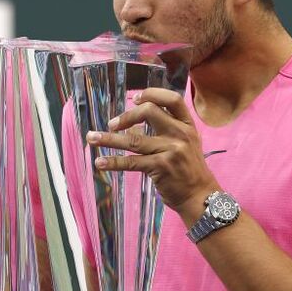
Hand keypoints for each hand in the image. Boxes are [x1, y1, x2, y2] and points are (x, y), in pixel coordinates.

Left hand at [85, 88, 218, 219]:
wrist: (200, 196)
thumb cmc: (189, 169)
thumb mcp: (186, 143)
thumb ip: (165, 130)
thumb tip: (132, 124)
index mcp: (187, 125)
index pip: (172, 99)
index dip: (152, 94)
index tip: (134, 98)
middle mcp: (180, 134)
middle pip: (150, 112)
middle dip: (126, 116)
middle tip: (112, 125)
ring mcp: (171, 150)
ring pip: (134, 140)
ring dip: (109, 139)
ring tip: (91, 138)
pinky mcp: (160, 167)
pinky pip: (131, 162)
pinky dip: (113, 162)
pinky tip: (100, 162)